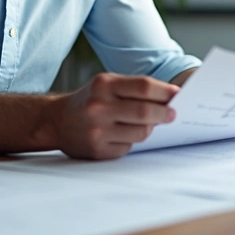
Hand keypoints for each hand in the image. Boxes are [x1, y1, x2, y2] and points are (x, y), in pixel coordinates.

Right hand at [53, 73, 177, 158]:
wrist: (57, 121)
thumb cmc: (90, 100)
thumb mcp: (106, 85)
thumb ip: (134, 89)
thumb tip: (170, 98)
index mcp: (103, 85)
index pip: (144, 86)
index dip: (165, 92)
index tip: (178, 95)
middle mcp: (98, 107)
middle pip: (145, 111)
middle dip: (165, 113)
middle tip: (173, 114)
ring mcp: (97, 130)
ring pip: (141, 132)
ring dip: (150, 128)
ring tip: (148, 124)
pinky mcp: (98, 150)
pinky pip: (129, 147)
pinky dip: (132, 141)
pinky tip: (125, 135)